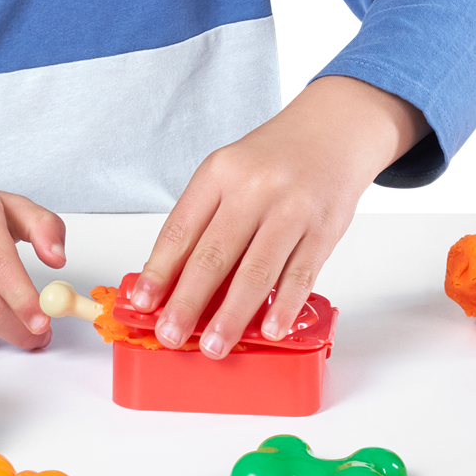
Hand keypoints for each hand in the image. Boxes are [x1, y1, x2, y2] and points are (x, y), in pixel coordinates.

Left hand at [128, 77, 428, 355]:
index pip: (180, 229)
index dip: (159, 271)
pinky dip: (283, 306)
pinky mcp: (324, 229)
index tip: (144, 301)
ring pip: (256, 271)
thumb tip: (172, 280)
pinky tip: (269, 329)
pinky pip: (301, 275)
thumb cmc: (273, 159)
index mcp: (219, 173)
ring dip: (232, 315)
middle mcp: (254, 189)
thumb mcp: (228, 173)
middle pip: (214, 255)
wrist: (332, 131)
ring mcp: (292, 210)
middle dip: (188, 302)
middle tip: (171, 334)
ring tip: (214, 345)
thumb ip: (203, 220)